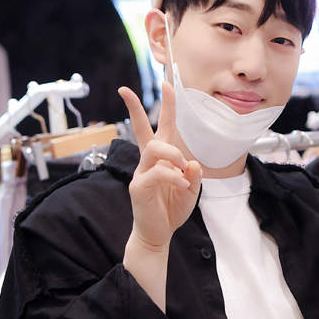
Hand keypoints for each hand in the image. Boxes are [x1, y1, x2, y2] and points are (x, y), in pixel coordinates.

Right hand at [119, 81, 201, 251]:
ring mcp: (141, 173)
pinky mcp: (139, 187)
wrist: (157, 234)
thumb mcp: (190, 191)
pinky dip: (172, 176)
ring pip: (153, 149)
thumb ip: (193, 175)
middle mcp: (148, 162)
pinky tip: (181, 184)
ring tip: (182, 166)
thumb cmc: (171, 211)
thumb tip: (191, 162)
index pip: (163, 127)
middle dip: (135, 108)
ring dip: (172, 153)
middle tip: (125, 90)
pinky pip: (156, 173)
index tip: (166, 84)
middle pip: (141, 129)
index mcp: (162, 159)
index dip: (167, 106)